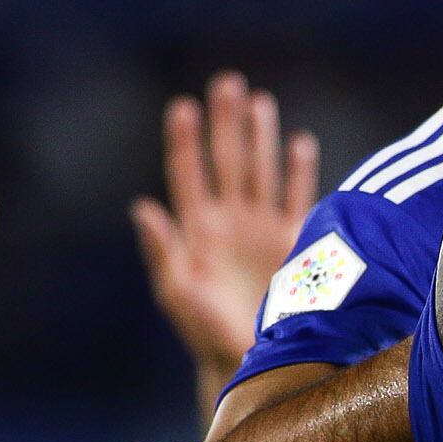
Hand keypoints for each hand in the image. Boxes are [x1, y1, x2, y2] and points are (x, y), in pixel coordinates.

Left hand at [134, 71, 318, 377]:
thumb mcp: (178, 293)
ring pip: (261, 172)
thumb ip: (162, 251)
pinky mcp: (294, 243)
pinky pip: (298, 198)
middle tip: (226, 82)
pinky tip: (299, 144)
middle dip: (226, 123)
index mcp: (199, 230)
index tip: (182, 107)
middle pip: (227, 161)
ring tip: (258, 101)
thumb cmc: (206, 332)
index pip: (189, 174)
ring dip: (260, 137)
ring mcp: (262, 230)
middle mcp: (230, 223)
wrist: (254, 360)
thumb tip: (143, 208)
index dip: (185, 140)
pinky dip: (299, 172)